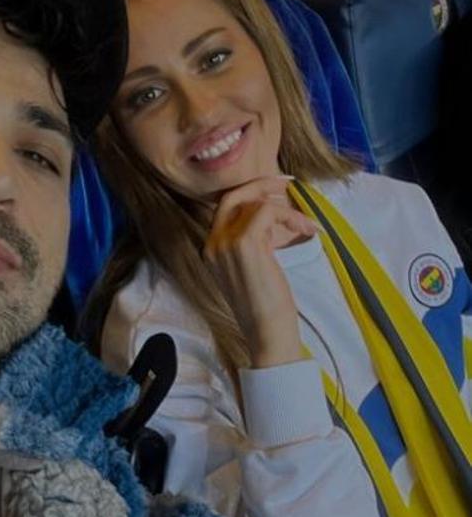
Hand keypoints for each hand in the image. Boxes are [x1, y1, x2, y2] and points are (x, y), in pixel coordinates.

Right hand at [203, 177, 315, 367]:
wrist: (267, 332)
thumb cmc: (265, 308)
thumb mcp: (253, 271)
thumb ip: (252, 245)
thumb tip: (271, 219)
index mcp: (210, 251)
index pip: (224, 209)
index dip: (249, 194)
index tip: (274, 190)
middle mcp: (212, 244)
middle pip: (231, 197)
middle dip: (260, 186)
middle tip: (286, 184)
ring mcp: (225, 243)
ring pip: (254, 204)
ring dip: (286, 209)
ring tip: (305, 225)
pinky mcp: (244, 244)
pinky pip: (268, 212)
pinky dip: (290, 216)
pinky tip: (305, 229)